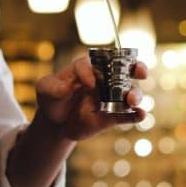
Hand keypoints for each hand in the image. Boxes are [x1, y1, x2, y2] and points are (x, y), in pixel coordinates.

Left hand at [34, 55, 148, 141]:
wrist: (56, 122)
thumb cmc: (52, 98)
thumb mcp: (45, 90)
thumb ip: (52, 87)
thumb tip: (65, 89)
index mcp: (88, 67)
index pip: (94, 63)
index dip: (93, 72)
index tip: (89, 84)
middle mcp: (105, 79)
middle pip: (126, 69)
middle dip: (136, 68)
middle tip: (140, 72)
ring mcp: (111, 97)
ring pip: (130, 92)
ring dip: (135, 94)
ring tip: (131, 100)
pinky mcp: (113, 116)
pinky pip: (128, 115)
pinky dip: (136, 115)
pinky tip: (140, 115)